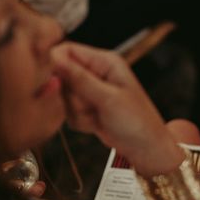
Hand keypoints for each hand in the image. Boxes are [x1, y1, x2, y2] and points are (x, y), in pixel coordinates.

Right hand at [52, 43, 182, 175]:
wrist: (146, 149)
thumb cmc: (137, 122)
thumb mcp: (108, 98)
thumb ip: (79, 79)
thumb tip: (53, 58)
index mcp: (105, 61)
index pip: (67, 50)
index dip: (55, 64)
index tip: (55, 83)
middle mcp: (96, 73)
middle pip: (60, 75)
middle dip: (71, 95)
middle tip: (90, 105)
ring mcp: (90, 91)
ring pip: (62, 96)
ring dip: (76, 111)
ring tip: (98, 116)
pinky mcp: (86, 108)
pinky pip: (67, 112)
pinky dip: (79, 121)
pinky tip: (96, 123)